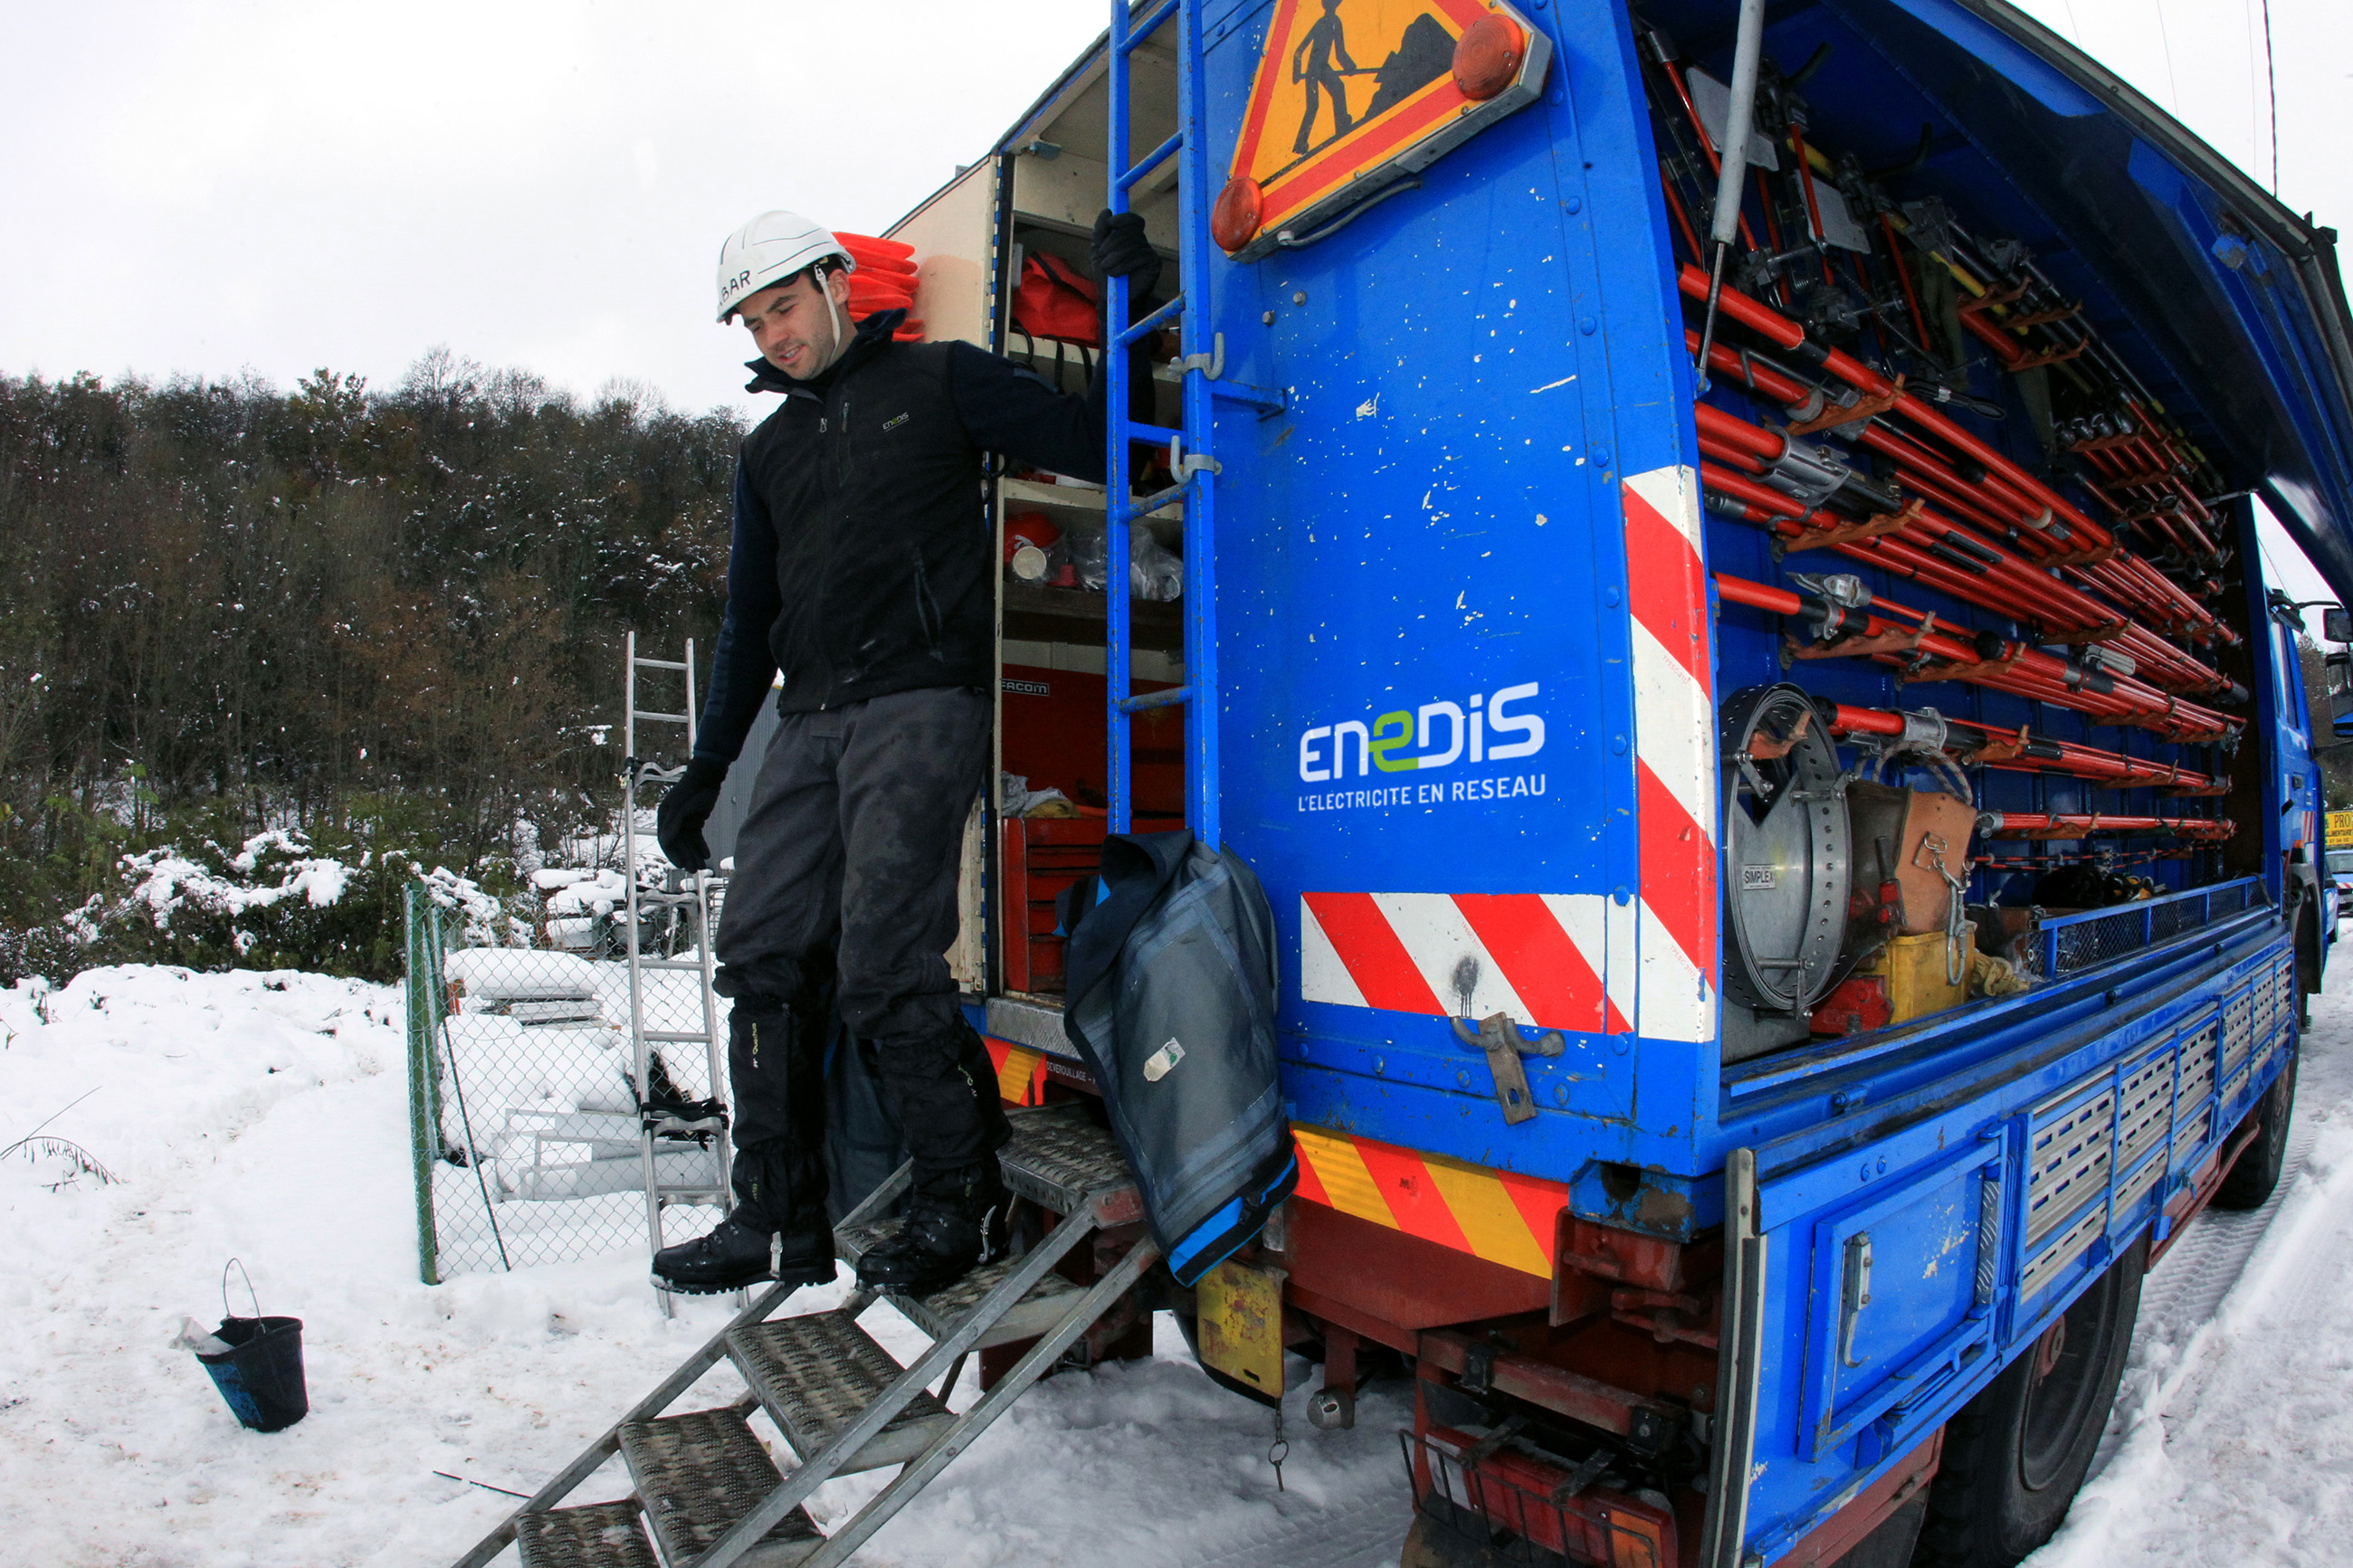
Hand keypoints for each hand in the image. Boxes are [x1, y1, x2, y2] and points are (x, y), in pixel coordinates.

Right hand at [656, 756, 727, 870]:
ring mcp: (684, 821)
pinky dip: (701, 845)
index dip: (672, 853)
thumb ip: (673, 822)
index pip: (666, 840)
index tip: (680, 864)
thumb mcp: (681, 806)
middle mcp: (672, 820)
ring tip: (701, 865)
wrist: (707, 777)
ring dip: (694, 853)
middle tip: (693, 869)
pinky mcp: (695, 821)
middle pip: (678, 843)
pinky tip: (706, 854)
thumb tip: (666, 840)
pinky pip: (696, 837)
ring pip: (688, 842)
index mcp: (664, 816)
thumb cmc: (692, 789)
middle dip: (686, 856)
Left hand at [1091, 209, 1161, 290]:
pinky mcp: (1154, 265)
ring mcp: (1150, 253)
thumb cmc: (1107, 277)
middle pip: (1130, 231)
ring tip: (1108, 269)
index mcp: (1130, 238)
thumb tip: (1107, 211)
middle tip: (1102, 257)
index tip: (1111, 223)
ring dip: (1115, 256)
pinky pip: (1139, 256)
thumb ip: (1100, 232)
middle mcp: (1142, 244)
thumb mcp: (1098, 252)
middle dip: (1112, 243)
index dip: (1123, 218)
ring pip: (1133, 244)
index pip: (1133, 221)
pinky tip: (1117, 275)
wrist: (1113, 300)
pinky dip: (1123, 265)